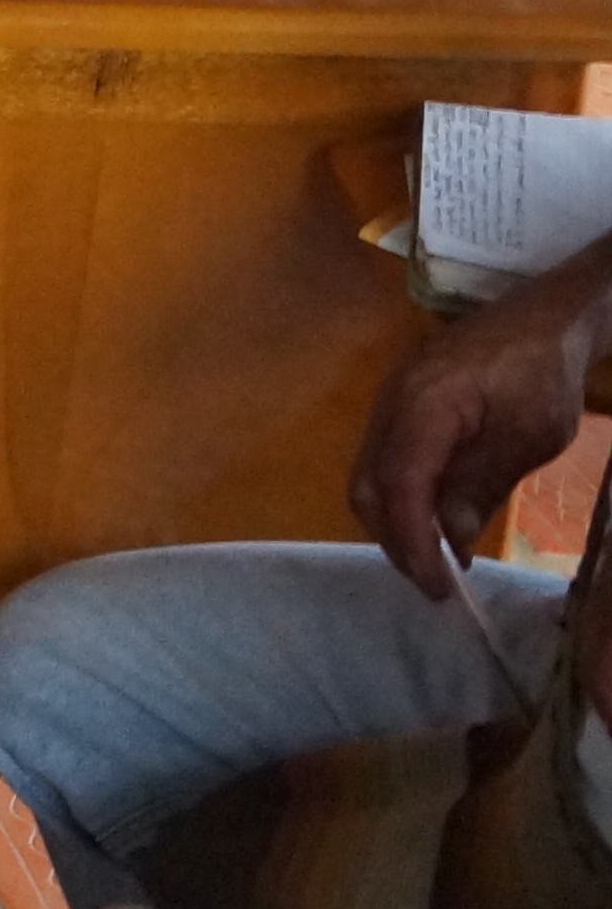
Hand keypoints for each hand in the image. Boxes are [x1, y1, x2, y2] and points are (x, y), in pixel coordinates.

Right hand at [349, 261, 611, 599]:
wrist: (541, 319)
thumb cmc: (540, 375)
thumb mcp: (528, 435)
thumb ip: (483, 483)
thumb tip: (450, 537)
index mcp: (421, 409)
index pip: (399, 488)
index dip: (413, 543)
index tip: (439, 588)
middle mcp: (390, 407)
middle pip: (368, 486)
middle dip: (396, 542)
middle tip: (435, 585)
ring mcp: (390, 405)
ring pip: (370, 476)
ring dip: (396, 525)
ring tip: (437, 560)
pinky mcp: (402, 407)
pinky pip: (386, 462)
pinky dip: (403, 500)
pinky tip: (437, 520)